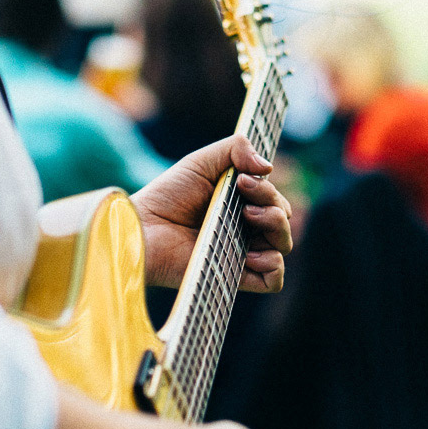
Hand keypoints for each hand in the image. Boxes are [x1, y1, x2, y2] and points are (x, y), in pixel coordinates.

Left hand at [133, 135, 292, 291]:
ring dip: (277, 227)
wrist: (144, 227)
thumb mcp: (202, 161)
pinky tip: (251, 253)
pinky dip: (273, 265)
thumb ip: (236, 148)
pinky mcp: (234, 277)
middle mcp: (244, 230)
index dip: (267, 188)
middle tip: (245, 200)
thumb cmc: (167, 196)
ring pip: (283, 245)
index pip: (274, 199)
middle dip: (272, 203)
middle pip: (283, 219)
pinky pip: (273, 280)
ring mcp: (241, 254)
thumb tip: (268, 167)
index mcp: (240, 205)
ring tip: (248, 218)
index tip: (243, 180)